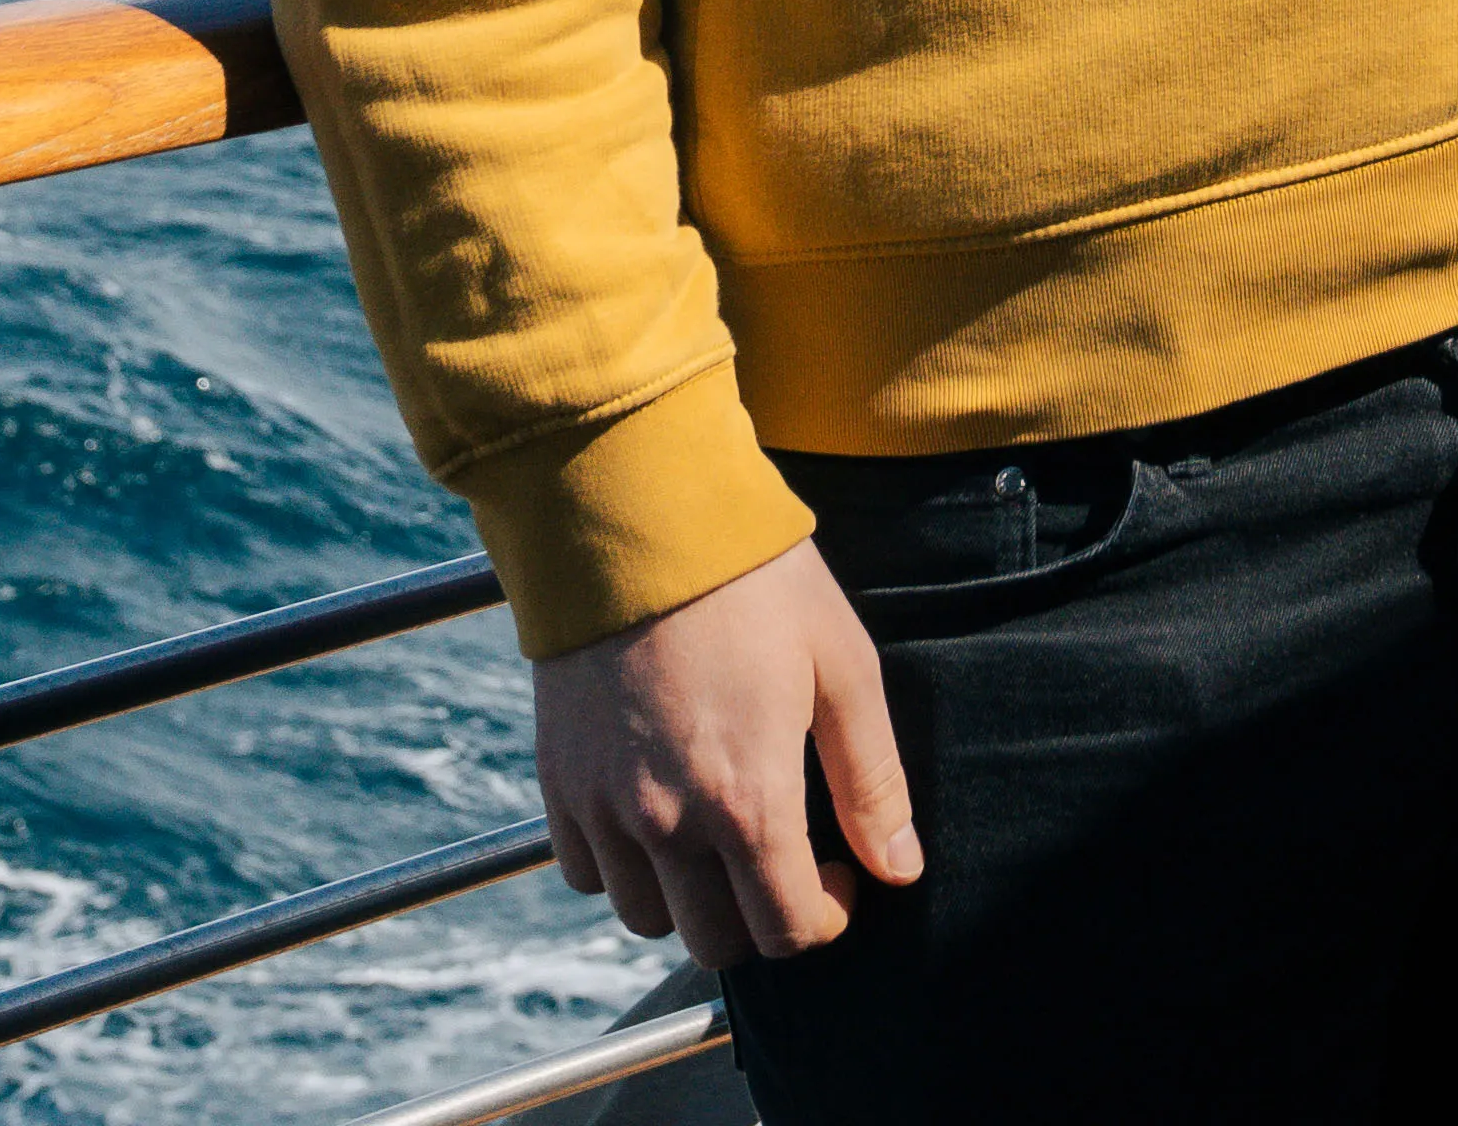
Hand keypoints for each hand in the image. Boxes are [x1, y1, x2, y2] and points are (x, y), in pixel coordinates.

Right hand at [529, 537, 919, 958]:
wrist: (635, 515)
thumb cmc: (753, 582)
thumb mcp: (842, 666)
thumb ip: (872, 781)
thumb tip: (900, 868)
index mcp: (748, 802)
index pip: (789, 931)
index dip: (828, 917)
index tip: (839, 872)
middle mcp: (667, 823)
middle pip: (716, 943)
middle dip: (763, 916)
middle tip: (784, 855)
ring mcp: (603, 806)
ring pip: (647, 918)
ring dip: (691, 897)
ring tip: (718, 832)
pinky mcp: (557, 780)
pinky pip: (586, 872)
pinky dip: (622, 865)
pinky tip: (656, 809)